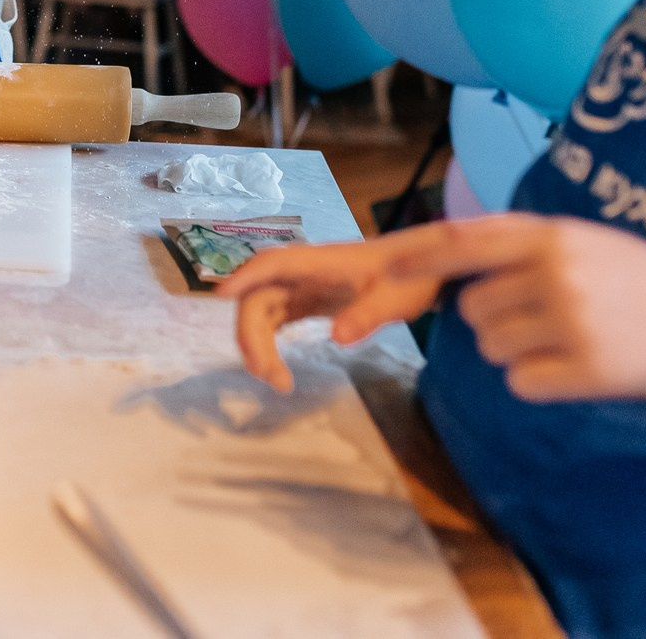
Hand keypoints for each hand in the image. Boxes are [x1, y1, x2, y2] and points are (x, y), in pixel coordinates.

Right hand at [218, 239, 444, 393]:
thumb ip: (368, 316)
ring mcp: (301, 286)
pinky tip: (278, 368)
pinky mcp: (306, 301)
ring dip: (258, 345)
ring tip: (277, 382)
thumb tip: (337, 339)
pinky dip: (269, 343)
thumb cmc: (412, 276)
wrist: (425, 269)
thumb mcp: (396, 298)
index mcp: (318, 262)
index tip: (220, 297)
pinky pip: (275, 320)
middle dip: (253, 336)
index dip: (244, 278)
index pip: (272, 264)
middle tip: (272, 378)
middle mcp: (302, 273)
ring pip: (261, 311)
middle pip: (258, 297)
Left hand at [382, 214, 645, 404]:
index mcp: (554, 235)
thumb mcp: (585, 240)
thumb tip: (444, 242)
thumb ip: (522, 241)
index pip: (464, 243)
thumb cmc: (639, 282)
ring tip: (569, 339)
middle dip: (493, 320)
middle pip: (472, 309)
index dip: (419, 258)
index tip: (384, 269)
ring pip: (492, 348)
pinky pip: (522, 383)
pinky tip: (581, 367)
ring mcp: (573, 321)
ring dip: (516, 351)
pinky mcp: (587, 369)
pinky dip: (542, 382)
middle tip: (545, 319)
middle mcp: (558, 272)